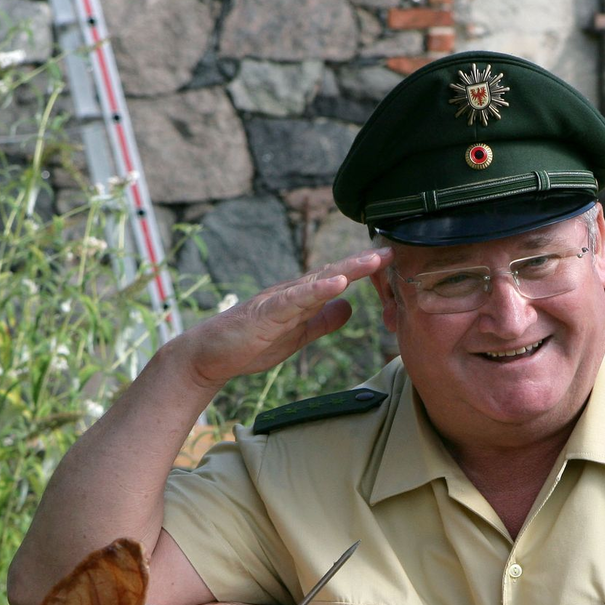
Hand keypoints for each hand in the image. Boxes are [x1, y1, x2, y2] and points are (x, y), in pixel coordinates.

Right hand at [171, 247, 392, 395]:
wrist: (212, 355)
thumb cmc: (252, 343)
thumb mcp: (299, 334)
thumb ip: (322, 320)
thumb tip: (349, 306)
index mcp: (302, 299)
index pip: (339, 279)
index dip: (365, 270)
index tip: (392, 259)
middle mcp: (293, 292)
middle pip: (333, 272)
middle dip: (363, 262)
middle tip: (392, 249)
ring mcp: (279, 300)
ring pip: (318, 280)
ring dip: (347, 269)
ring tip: (373, 260)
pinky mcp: (267, 313)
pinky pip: (295, 299)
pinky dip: (317, 290)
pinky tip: (339, 283)